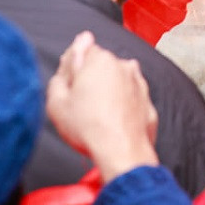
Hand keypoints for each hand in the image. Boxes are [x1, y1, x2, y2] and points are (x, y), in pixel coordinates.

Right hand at [46, 32, 159, 181]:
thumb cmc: (90, 128)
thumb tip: (67, 64)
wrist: (122, 153)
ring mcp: (138, 84)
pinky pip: (129, 101)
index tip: (68, 87)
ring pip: (117, 83)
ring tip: (97, 119)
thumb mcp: (56, 103)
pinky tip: (112, 124)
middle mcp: (123, 66)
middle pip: (100, 67)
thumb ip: (59, 76)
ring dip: (108, 94)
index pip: (81, 51)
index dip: (71, 70)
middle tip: (80, 106)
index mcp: (99, 60)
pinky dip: (122, 109)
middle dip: (91, 81)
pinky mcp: (147, 102)